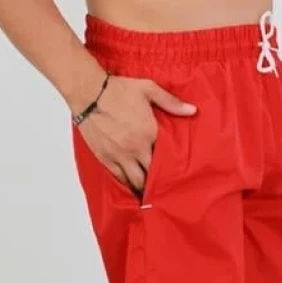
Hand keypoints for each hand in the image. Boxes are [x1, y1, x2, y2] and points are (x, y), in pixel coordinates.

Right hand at [77, 75, 196, 194]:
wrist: (89, 93)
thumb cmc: (118, 90)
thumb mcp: (149, 89)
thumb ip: (171, 102)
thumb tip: (192, 110)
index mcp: (150, 133)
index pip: (166, 158)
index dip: (172, 166)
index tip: (177, 172)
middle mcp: (136, 148)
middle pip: (152, 174)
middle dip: (158, 181)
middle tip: (165, 187)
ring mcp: (120, 155)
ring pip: (136, 181)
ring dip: (143, 187)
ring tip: (150, 193)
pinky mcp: (105, 158)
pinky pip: (119, 178)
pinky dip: (127, 184)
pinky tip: (132, 188)